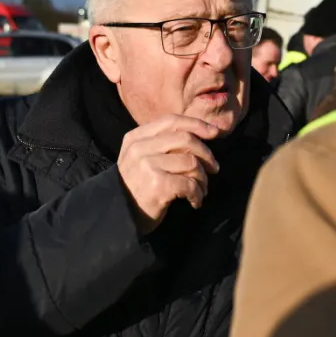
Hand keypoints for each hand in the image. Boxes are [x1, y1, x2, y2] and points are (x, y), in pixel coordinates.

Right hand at [117, 115, 220, 233]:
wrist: (120, 216)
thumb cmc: (138, 186)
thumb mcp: (141, 158)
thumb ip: (163, 143)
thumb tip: (202, 132)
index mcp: (136, 138)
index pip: (171, 121)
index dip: (196, 124)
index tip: (215, 133)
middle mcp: (139, 148)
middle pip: (185, 139)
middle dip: (206, 153)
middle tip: (214, 168)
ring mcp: (147, 166)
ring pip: (191, 162)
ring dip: (203, 178)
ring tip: (201, 189)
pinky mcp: (157, 185)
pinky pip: (189, 184)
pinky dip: (197, 194)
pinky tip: (195, 202)